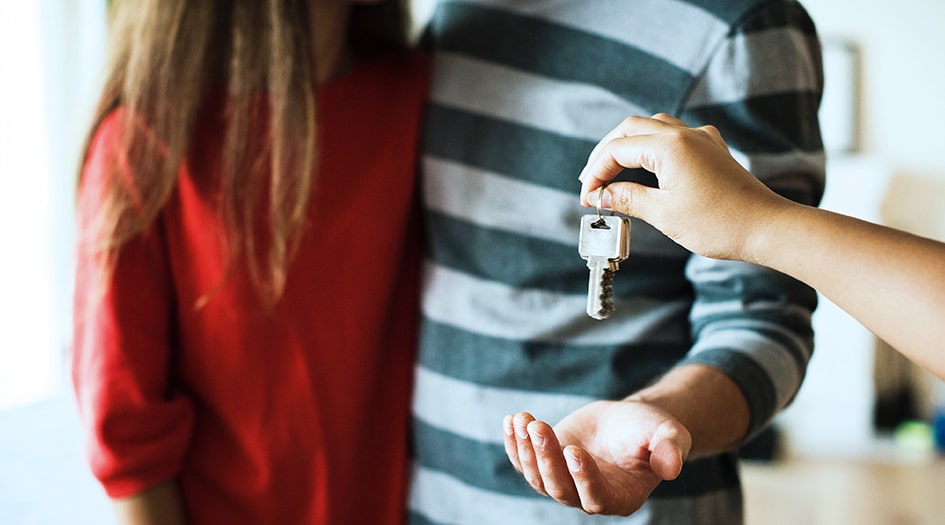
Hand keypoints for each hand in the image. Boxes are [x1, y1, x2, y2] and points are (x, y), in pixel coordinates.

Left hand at [503, 400, 691, 515]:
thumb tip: (673, 466)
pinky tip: (512, 420)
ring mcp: (564, 482)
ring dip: (526, 449)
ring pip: (538, 477)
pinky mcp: (547, 464)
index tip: (573, 450)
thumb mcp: (668, 434)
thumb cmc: (652, 430)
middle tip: (539, 427)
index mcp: (620, 497)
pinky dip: (514, 444)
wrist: (629, 421)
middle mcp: (588, 496)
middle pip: (560, 488)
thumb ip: (671, 449)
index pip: (596, 497)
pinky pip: (524, 461)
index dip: (583, 477)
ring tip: (523, 419)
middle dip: (546, 458)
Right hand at [577, 113, 790, 263]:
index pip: (617, 150)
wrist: (767, 227)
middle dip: (606, 153)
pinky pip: (675, 136)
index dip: (596, 173)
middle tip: (592, 182)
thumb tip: (603, 194)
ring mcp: (702, 139)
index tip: (587, 198)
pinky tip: (648, 166)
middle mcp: (685, 134)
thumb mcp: (664, 214)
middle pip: (630, 129)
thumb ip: (628, 198)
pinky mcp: (712, 150)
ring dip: (628, 146)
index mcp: (670, 146)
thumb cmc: (719, 223)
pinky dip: (652, 147)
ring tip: (613, 172)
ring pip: (652, 127)